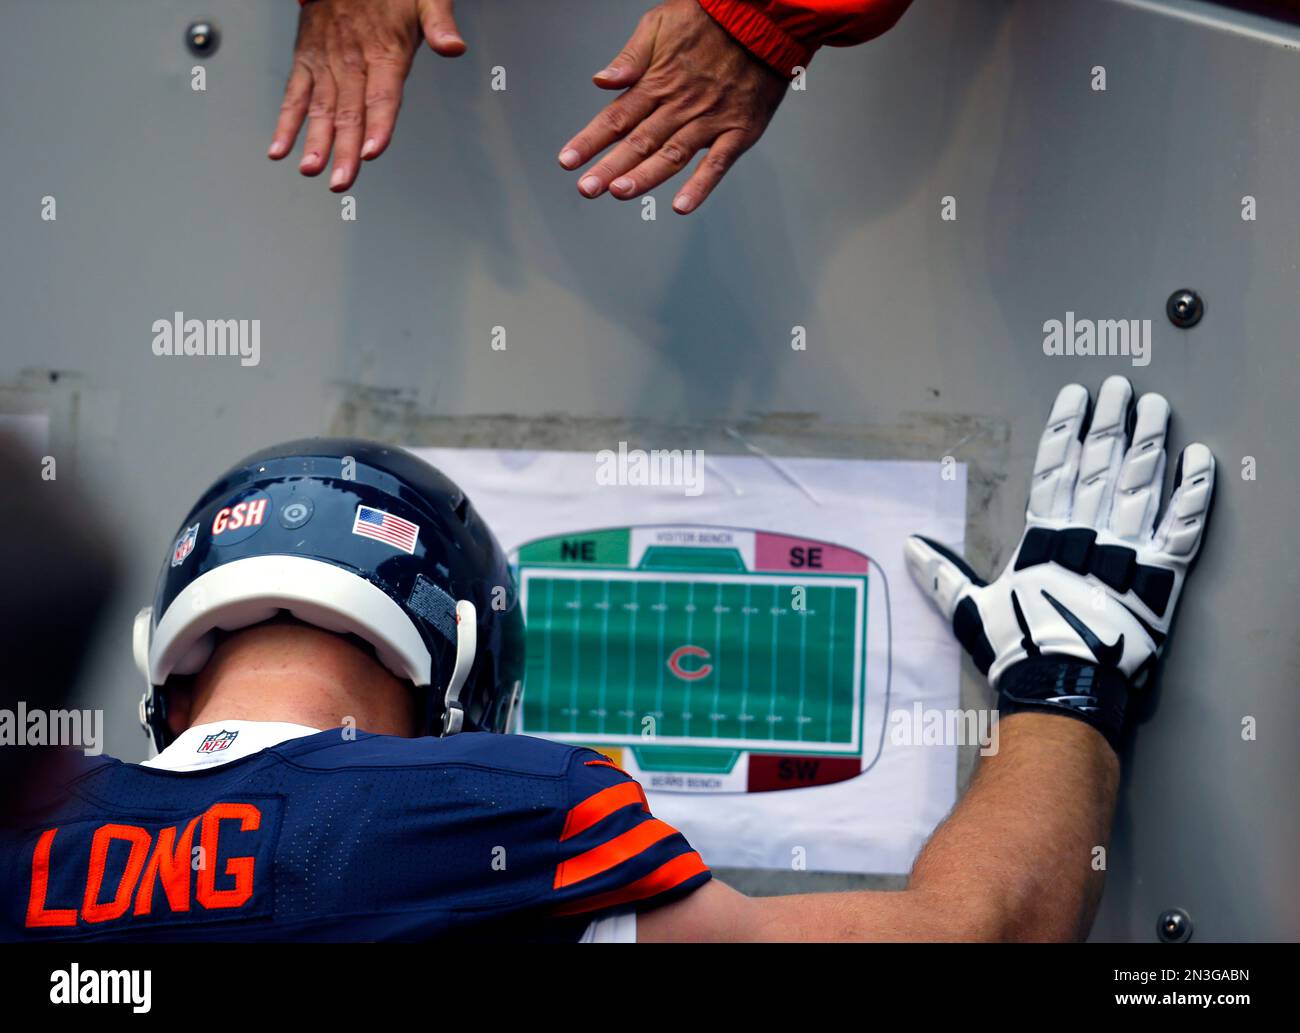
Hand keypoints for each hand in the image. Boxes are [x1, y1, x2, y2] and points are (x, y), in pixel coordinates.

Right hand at [268, 0, 465, 191]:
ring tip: (311, 170)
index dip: (378, 124)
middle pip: (350, 111)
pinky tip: (279, 150)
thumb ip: (440, 23)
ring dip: (314, 142)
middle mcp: (352, 60)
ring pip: (321, 108)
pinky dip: (286, 122)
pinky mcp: (306, 60)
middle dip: (344, 149)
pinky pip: (294, 94)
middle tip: (341, 181)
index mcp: (385, 50)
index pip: (382, 95)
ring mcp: (326, 62)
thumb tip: (455, 47)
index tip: (371, 151)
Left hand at [558, 0, 787, 213]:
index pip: (616, 117)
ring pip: (672, 154)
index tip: (567, 161)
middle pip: (639, 141)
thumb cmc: (708, 19)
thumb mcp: (660, 24)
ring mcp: (710, 120)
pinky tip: (681, 206)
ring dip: (646, 176)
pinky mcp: (738, 130)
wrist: (763, 16)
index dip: (590, 141)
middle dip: (610, 166)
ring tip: (620, 192)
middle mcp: (680, 105)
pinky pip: (718, 163)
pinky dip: (700, 186)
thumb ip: (631, 57)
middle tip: (586, 189)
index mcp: (657, 82)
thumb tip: (601, 81)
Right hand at [905, 377, 1214, 746]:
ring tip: (1158, 408)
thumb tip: (909, 548)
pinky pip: (1182, 528)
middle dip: (1111, 423)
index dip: (1065, 429)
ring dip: (1151, 443)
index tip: (1075, 396)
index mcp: (1044, 539)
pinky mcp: (1160, 579)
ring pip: (1141, 486)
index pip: (1055, 469)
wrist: (1064, 687)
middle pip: (1101, 467)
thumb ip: (943, 574)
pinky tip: (1200, 462)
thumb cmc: (1018, 648)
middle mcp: (1087, 536)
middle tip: (1122, 389)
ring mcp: (1126, 554)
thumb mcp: (970, 610)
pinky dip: (1193, 494)